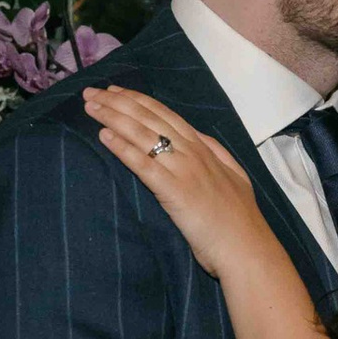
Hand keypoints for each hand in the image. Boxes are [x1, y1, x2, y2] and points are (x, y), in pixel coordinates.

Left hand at [81, 85, 269, 279]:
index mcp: (204, 148)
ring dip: (113, 117)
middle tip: (91, 92)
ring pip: (143, 134)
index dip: (137, 100)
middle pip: (149, 118)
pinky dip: (122, 148)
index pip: (165, 114)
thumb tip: (199, 137)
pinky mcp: (174, 191)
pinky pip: (143, 164)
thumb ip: (216, 154)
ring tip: (90, 107)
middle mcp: (192, 152)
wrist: (247, 248)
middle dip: (117, 102)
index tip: (115, 90)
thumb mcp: (234, 176)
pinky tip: (103, 136)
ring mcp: (183, 170)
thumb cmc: (240, 220)